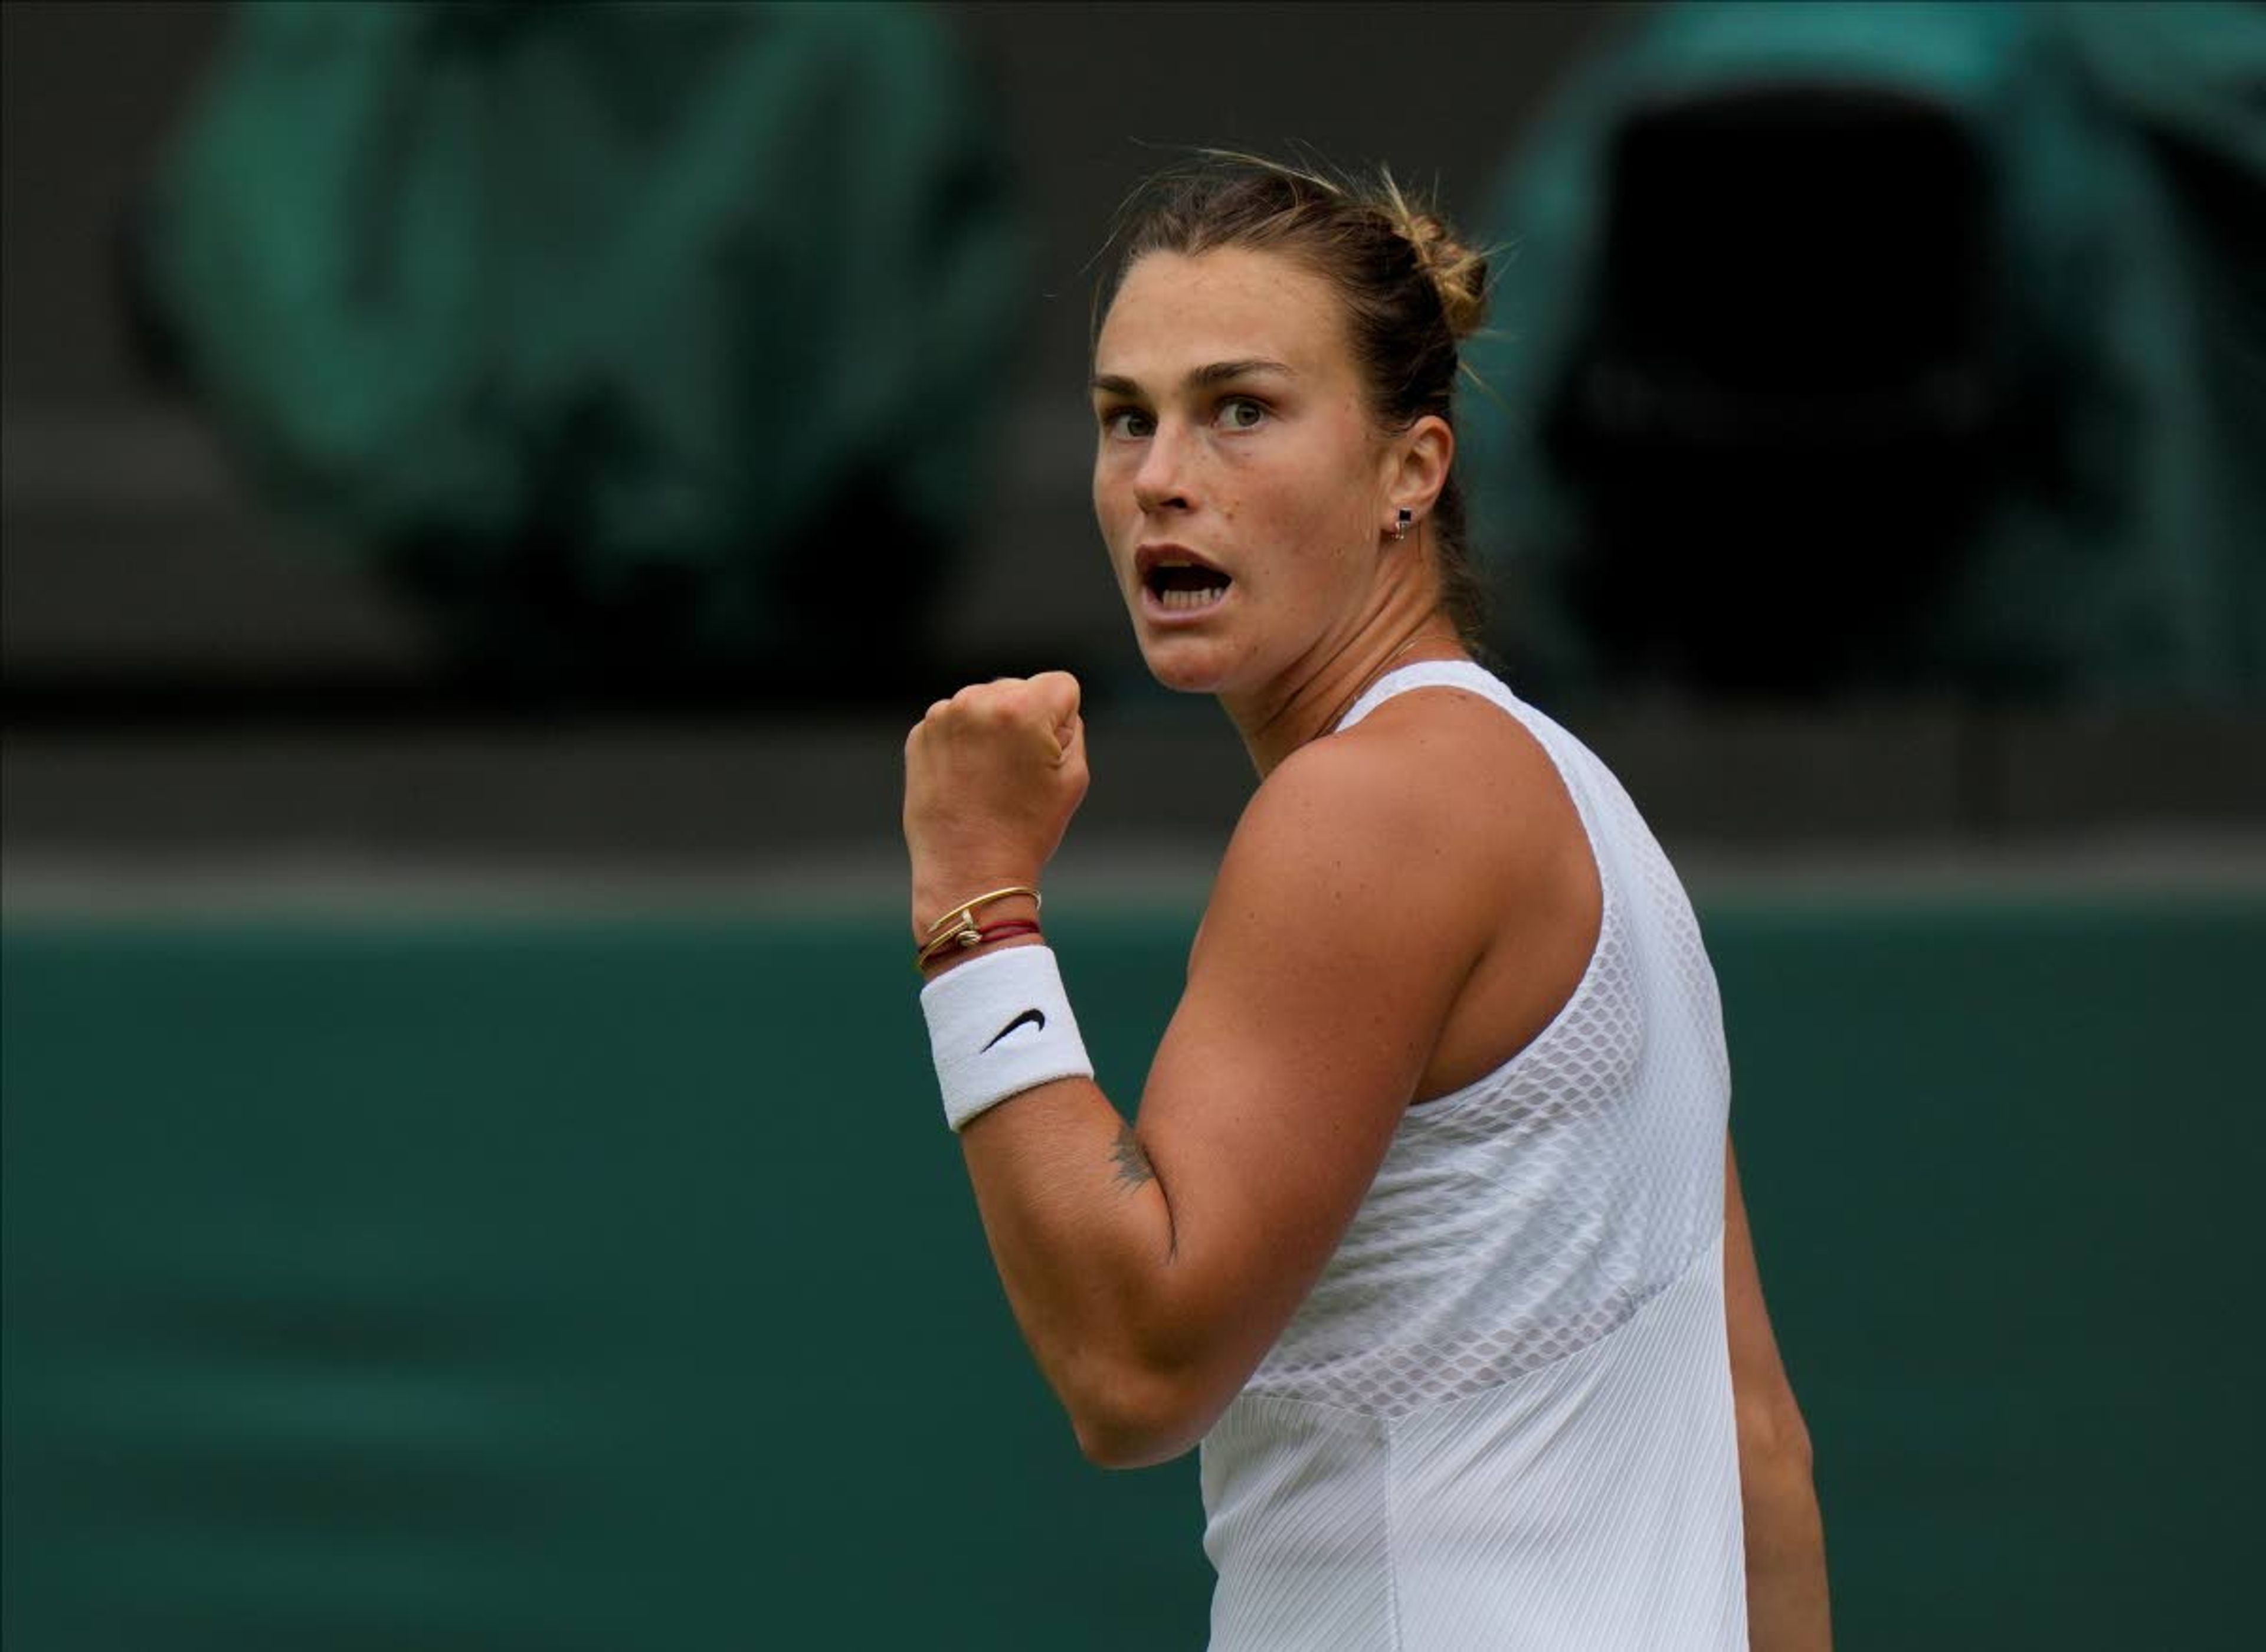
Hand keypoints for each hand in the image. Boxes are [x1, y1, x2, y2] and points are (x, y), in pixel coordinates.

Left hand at [904, 672, 1089, 935]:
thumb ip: (1072, 726)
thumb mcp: (1074, 776)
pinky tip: (967, 779)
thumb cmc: (1026, 830)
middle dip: (1025, 721)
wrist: (968, 871)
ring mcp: (942, 717)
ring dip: (991, 730)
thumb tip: (1052, 707)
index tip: (1046, 757)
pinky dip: (964, 743)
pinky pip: (956, 723)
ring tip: (990, 778)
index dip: (1063, 722)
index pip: (1061, 685)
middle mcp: (977, 702)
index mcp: (1021, 708)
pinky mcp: (919, 735)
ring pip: (985, 704)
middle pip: (1020, 690)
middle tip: (1017, 773)